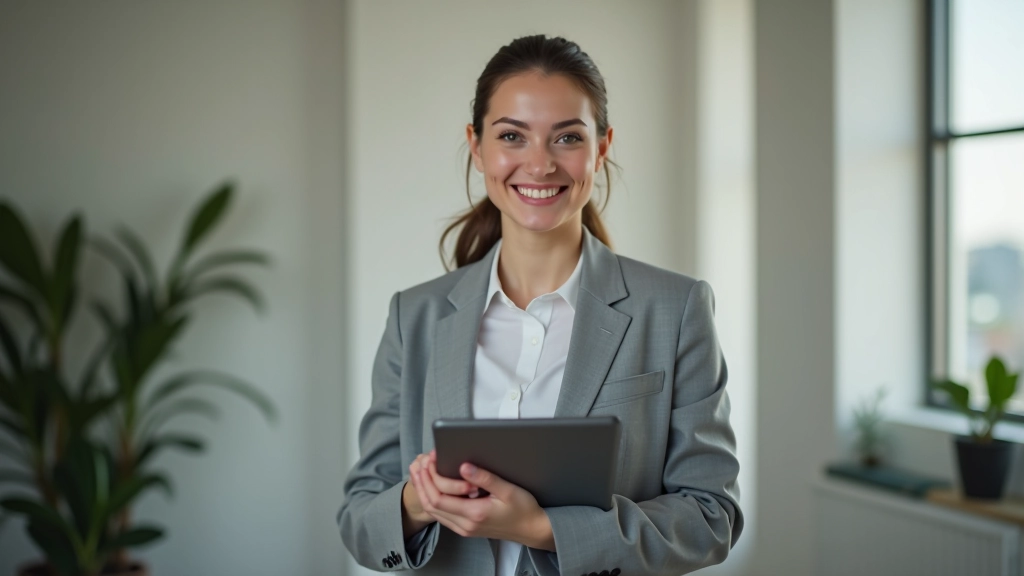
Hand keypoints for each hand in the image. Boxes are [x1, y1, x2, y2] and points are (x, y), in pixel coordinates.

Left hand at [408, 450, 554, 550]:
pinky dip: (432, 500)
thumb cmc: (523, 509)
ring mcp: (464, 528)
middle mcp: (466, 524)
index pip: (439, 498)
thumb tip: (464, 466)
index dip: (429, 479)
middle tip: (419, 464)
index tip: (430, 462)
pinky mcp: (466, 528)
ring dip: (424, 491)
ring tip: (420, 472)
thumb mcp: (508, 489)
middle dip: (421, 483)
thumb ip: (485, 478)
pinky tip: (431, 487)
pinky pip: (441, 515)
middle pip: (430, 505)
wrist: (531, 529)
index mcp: (475, 513)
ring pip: (433, 512)